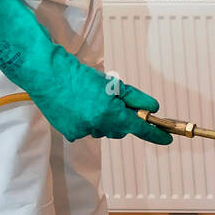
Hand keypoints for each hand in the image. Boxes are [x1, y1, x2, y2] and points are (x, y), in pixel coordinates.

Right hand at [40, 51, 173, 143]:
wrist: (48, 75)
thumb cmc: (79, 76)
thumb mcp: (113, 85)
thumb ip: (135, 98)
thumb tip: (153, 108)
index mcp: (110, 114)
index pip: (140, 128)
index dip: (155, 134)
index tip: (166, 139)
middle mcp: (98, 126)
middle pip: (120, 129)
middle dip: (122, 119)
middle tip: (113, 102)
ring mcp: (83, 132)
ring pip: (103, 130)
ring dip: (103, 119)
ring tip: (90, 100)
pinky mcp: (70, 133)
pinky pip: (88, 130)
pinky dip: (88, 121)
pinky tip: (78, 108)